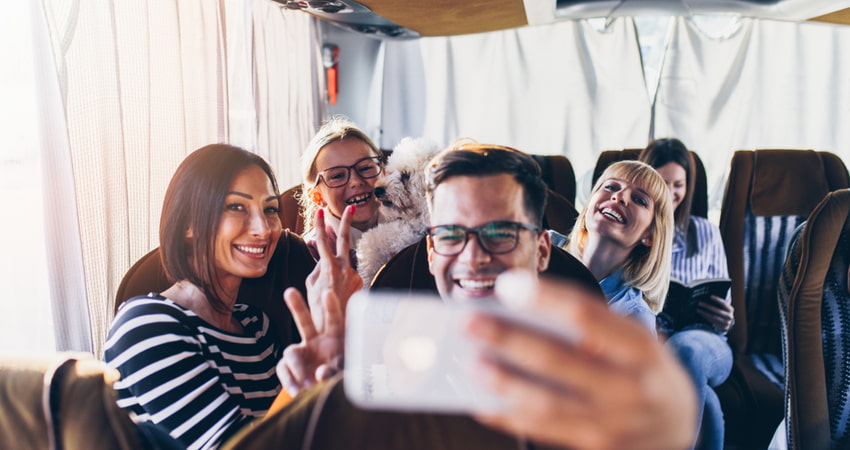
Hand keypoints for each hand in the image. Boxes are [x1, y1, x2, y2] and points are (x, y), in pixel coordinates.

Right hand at [277, 287, 344, 396]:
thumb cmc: (343, 381)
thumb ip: (336, 374)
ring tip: (308, 386)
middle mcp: (316, 342)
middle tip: (289, 291)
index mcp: (335, 338)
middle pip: (305, 322)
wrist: (330, 395)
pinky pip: (284, 369)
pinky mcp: (290, 367)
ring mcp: (301, 353)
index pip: (334, 320)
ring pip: (289, 352)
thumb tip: (320, 373)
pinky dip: (289, 381)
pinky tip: (297, 392)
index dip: (331, 308)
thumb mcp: (346, 377)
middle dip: (297, 307)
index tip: (328, 294)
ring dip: (297, 369)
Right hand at [305, 206, 362, 326]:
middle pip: (344, 240)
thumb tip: (322, 260)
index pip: (322, 242)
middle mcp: (344, 268)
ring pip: (343, 261)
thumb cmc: (318, 308)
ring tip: (330, 272)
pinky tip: (336, 292)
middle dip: (346, 222)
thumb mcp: (311, 285)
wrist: (335, 328)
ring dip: (337, 261)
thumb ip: (317, 268)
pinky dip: (340, 278)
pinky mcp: (359, 282)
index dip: (319, 226)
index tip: (319, 211)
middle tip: (351, 207)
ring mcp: (354, 275)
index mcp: (329, 268)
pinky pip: (346, 275)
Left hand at [466, 270, 696, 449]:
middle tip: (469, 323)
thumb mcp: (633, 338)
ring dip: (503, 383)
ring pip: (548, 403)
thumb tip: (518, 313)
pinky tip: (481, 401)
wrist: (681, 424)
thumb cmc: (643, 367)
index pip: (586, 318)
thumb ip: (588, 325)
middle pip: (559, 360)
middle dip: (509, 340)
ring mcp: (613, 423)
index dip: (545, 300)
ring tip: (469, 363)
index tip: (506, 284)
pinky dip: (509, 416)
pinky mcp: (596, 447)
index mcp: (640, 347)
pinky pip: (544, 431)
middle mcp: (630, 387)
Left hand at [696, 295, 734, 332]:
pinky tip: (701, 314)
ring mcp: (726, 322)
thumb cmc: (724, 312)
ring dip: (705, 313)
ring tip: (698, 310)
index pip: (724, 303)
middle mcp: (730, 316)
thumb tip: (710, 296)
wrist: (729, 323)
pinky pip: (712, 321)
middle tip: (699, 303)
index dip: (718, 300)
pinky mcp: (722, 327)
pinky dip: (706, 317)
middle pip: (717, 311)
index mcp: (730, 309)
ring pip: (714, 317)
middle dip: (707, 307)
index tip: (710, 296)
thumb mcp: (724, 307)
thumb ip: (720, 303)